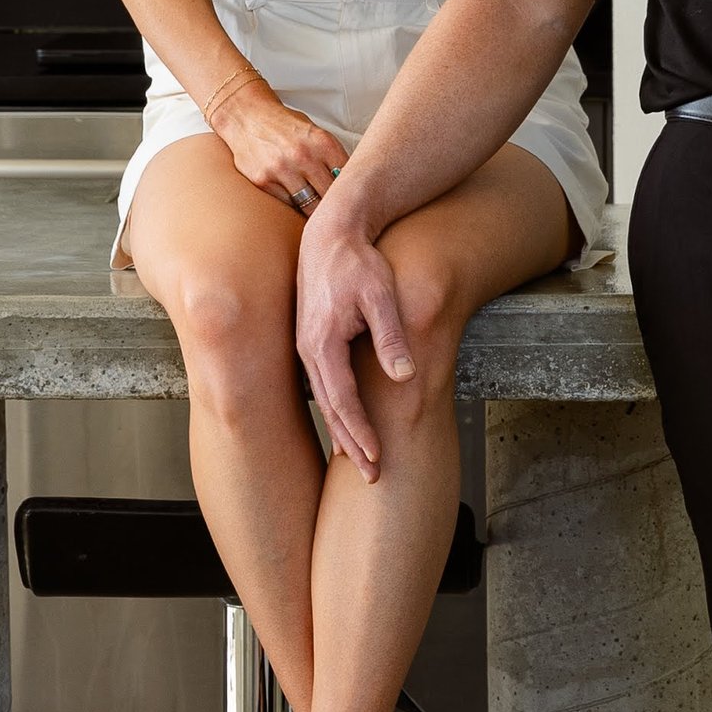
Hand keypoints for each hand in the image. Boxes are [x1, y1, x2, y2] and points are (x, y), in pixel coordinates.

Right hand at [212, 78, 352, 217]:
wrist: (247, 116)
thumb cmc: (284, 126)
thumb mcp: (315, 134)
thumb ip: (332, 157)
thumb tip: (351, 183)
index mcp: (323, 143)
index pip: (347, 178)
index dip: (351, 192)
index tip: (352, 199)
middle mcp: (303, 156)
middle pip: (330, 195)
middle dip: (335, 205)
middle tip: (338, 212)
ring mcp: (282, 169)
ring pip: (309, 205)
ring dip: (315, 210)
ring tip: (319, 213)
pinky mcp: (263, 181)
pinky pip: (287, 203)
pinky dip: (293, 204)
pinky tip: (295, 199)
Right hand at [294, 197, 413, 479]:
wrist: (331, 233)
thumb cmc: (359, 262)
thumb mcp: (381, 295)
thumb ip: (391, 336)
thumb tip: (405, 375)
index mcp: (323, 343)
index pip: (343, 400)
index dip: (360, 433)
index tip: (376, 459)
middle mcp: (308, 350)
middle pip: (330, 409)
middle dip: (350, 445)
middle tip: (371, 477)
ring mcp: (305, 346)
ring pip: (323, 400)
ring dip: (341, 431)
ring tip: (358, 460)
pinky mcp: (310, 341)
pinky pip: (321, 385)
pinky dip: (334, 409)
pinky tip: (343, 423)